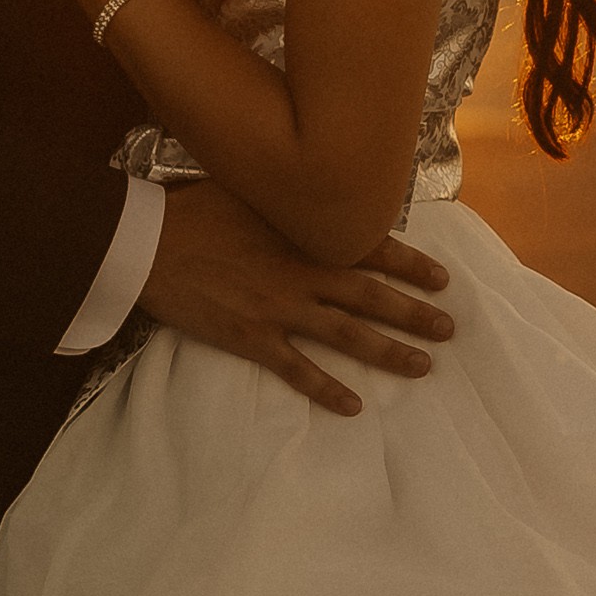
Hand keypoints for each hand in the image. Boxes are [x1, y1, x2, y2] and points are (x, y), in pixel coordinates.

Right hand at [141, 180, 453, 417]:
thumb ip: (288, 198)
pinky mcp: (253, 338)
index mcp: (303, 233)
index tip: (442, 278)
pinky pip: (298, 370)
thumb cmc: (191, 209)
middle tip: (449, 328)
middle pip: (372, 296)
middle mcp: (303, 273)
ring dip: (388, 352)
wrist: (146, 243)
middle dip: (414, 313)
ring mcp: (280, 308)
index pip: (371, 248)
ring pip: (348, 335)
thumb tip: (316, 191)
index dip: (411, 264)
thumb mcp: (248, 188)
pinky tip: (353, 407)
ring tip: (423, 366)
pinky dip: (327, 390)